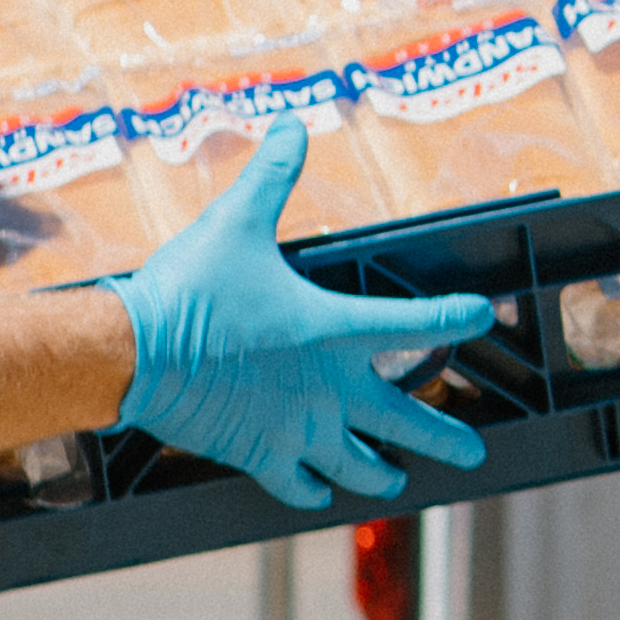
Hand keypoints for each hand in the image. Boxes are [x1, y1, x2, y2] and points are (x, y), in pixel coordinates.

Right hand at [98, 126, 499, 511]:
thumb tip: (291, 123)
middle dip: (443, 437)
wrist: (134, 353)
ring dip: (380, 474)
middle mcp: (328, 388)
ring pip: (356, 464)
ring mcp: (296, 428)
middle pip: (404, 420)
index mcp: (334, 330)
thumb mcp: (237, 220)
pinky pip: (295, 483)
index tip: (484, 317)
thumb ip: (271, 174)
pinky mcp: (258, 452)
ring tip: (397, 484)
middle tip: (473, 453)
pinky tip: (321, 496)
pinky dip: (311, 491)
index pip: (416, 323)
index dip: (453, 317)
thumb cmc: (190, 289)